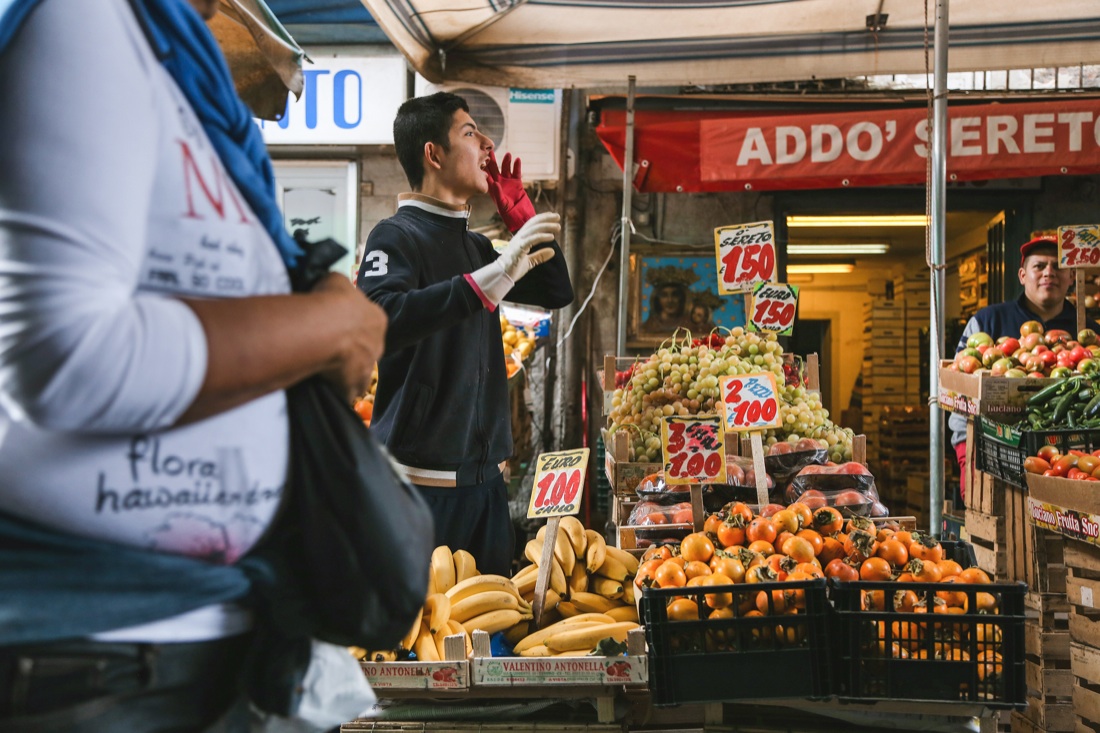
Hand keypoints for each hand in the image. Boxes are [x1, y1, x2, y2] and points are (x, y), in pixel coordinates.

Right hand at [313, 273, 387, 399]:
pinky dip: (338, 389)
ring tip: (322, 364)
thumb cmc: (331, 300)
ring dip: (343, 369)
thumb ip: (341, 288)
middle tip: (327, 344)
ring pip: (358, 370)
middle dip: (349, 347)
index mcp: (377, 319)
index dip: (351, 323)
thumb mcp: (336, 280)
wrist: (323, 328)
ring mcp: (368, 367)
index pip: (367, 322)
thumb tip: (335, 290)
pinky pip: (348, 390)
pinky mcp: (355, 385)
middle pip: (364, 347)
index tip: (335, 323)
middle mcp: (378, 344)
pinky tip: (323, 383)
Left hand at [486, 151, 535, 232]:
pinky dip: (517, 166)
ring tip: (508, 154)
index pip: (486, 175)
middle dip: (492, 160)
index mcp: (492, 188)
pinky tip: (517, 159)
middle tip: (490, 150)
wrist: (520, 216)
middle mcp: (499, 183)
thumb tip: (495, 182)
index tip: (480, 158)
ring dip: (506, 161)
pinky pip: (516, 172)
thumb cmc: (508, 213)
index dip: (483, 167)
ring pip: (506, 169)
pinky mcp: (517, 182)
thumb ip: (498, 193)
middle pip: (494, 169)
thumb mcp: (501, 204)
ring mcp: (508, 182)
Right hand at [497, 212, 559, 279]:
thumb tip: (553, 251)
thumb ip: (540, 255)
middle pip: (533, 223)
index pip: (531, 224)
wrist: (501, 276)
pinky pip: (532, 239)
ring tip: (557, 226)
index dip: (542, 218)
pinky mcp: (518, 248)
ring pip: (533, 229)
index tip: (552, 216)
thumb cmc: (513, 268)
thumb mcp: (529, 261)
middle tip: (558, 217)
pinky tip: (551, 237)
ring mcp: (518, 242)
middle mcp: (519, 237)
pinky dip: (542, 236)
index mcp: (520, 238)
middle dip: (546, 218)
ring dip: (546, 226)